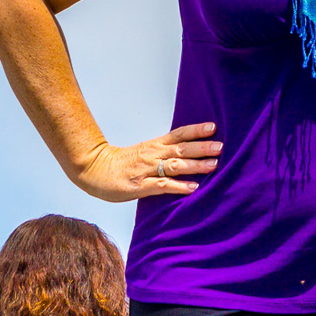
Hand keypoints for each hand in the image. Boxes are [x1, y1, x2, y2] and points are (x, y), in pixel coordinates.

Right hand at [73, 122, 222, 201]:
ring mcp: (147, 170)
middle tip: (221, 146)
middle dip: (202, 147)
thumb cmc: (121, 163)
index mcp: (154, 145)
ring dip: (195, 165)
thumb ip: (162, 152)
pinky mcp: (140, 186)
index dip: (196, 130)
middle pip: (181, 148)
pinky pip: (162, 185)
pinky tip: (193, 188)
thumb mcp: (143, 152)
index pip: (179, 134)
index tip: (213, 127)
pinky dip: (179, 186)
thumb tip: (185, 152)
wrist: (94, 169)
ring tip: (213, 165)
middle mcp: (153, 154)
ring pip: (175, 165)